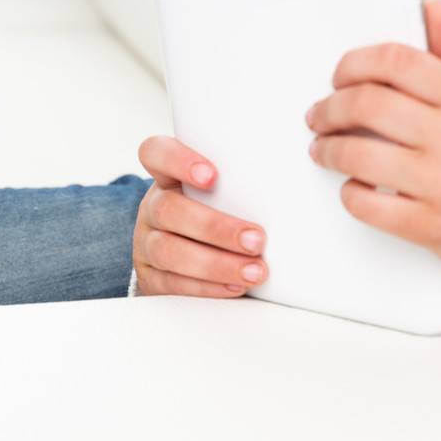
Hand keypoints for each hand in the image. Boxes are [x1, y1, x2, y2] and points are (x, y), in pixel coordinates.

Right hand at [132, 135, 269, 297]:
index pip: (156, 153)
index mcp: (168, 176)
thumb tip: (295, 180)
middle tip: (257, 240)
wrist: (185, 250)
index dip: (178, 161)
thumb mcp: (222, 190)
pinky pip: (172, 284)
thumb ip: (242, 181)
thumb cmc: (216, 210)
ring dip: (216, 264)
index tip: (212, 176)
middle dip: (216, 228)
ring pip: (169, 251)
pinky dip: (207, 287)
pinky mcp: (151, 276)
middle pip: (169, 210)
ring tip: (255, 271)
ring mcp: (146, 242)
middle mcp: (153, 207)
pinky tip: (234, 286)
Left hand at [305, 0, 440, 301]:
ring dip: (328, 149)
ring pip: (359, 154)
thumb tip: (431, 10)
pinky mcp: (433, 226)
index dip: (356, 63)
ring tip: (323, 148)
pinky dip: (350, 192)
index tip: (340, 74)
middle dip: (330, 107)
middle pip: (368, 105)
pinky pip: (368, 204)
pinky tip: (353, 185)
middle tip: (320, 113)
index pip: (397, 62)